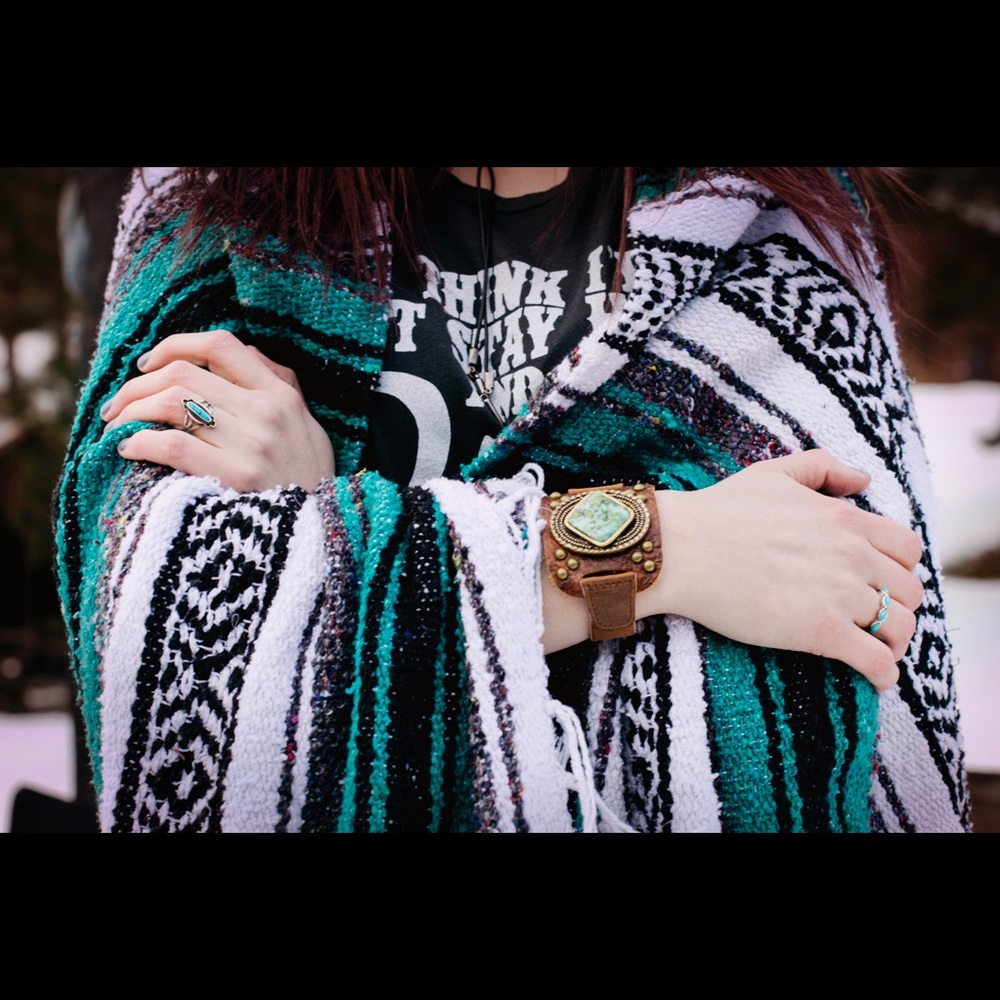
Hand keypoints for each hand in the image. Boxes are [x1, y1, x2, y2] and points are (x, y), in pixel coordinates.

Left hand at [101, 329, 334, 491]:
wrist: (321, 536)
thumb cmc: (309, 482)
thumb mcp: (310, 427)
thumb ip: (282, 386)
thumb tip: (245, 350)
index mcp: (282, 395)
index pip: (221, 345)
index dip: (174, 346)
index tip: (147, 364)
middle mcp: (267, 412)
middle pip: (183, 373)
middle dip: (136, 385)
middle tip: (116, 407)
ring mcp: (253, 444)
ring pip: (171, 403)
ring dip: (131, 412)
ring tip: (117, 429)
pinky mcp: (237, 477)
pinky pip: (173, 445)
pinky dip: (140, 442)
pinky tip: (128, 451)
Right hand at [651, 451, 923, 690]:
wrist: (683, 550)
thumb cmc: (719, 512)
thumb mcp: (774, 473)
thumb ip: (823, 467)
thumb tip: (863, 479)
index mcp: (845, 519)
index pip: (907, 549)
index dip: (900, 569)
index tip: (880, 582)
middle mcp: (853, 555)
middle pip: (910, 591)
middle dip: (899, 606)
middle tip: (876, 619)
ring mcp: (840, 594)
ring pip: (901, 627)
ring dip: (896, 643)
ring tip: (878, 650)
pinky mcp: (821, 631)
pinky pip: (876, 660)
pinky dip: (884, 673)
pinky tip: (876, 677)